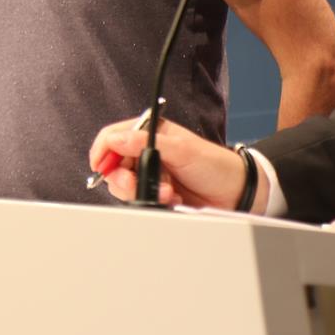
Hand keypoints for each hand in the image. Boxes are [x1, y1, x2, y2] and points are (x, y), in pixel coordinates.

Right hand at [89, 118, 249, 208]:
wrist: (234, 192)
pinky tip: (170, 199)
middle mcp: (147, 151)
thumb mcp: (181, 149)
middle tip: (138, 185)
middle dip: (125, 179)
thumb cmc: (214, 164)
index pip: (113, 137)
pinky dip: (152, 201)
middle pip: (114, 165)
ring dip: (142, 191)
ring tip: (167, 193)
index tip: (100, 167)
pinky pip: (140, 199)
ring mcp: (151, 172)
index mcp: (150, 133)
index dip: (103, 152)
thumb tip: (116, 140)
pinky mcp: (156, 192)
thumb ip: (146, 143)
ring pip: (125, 185)